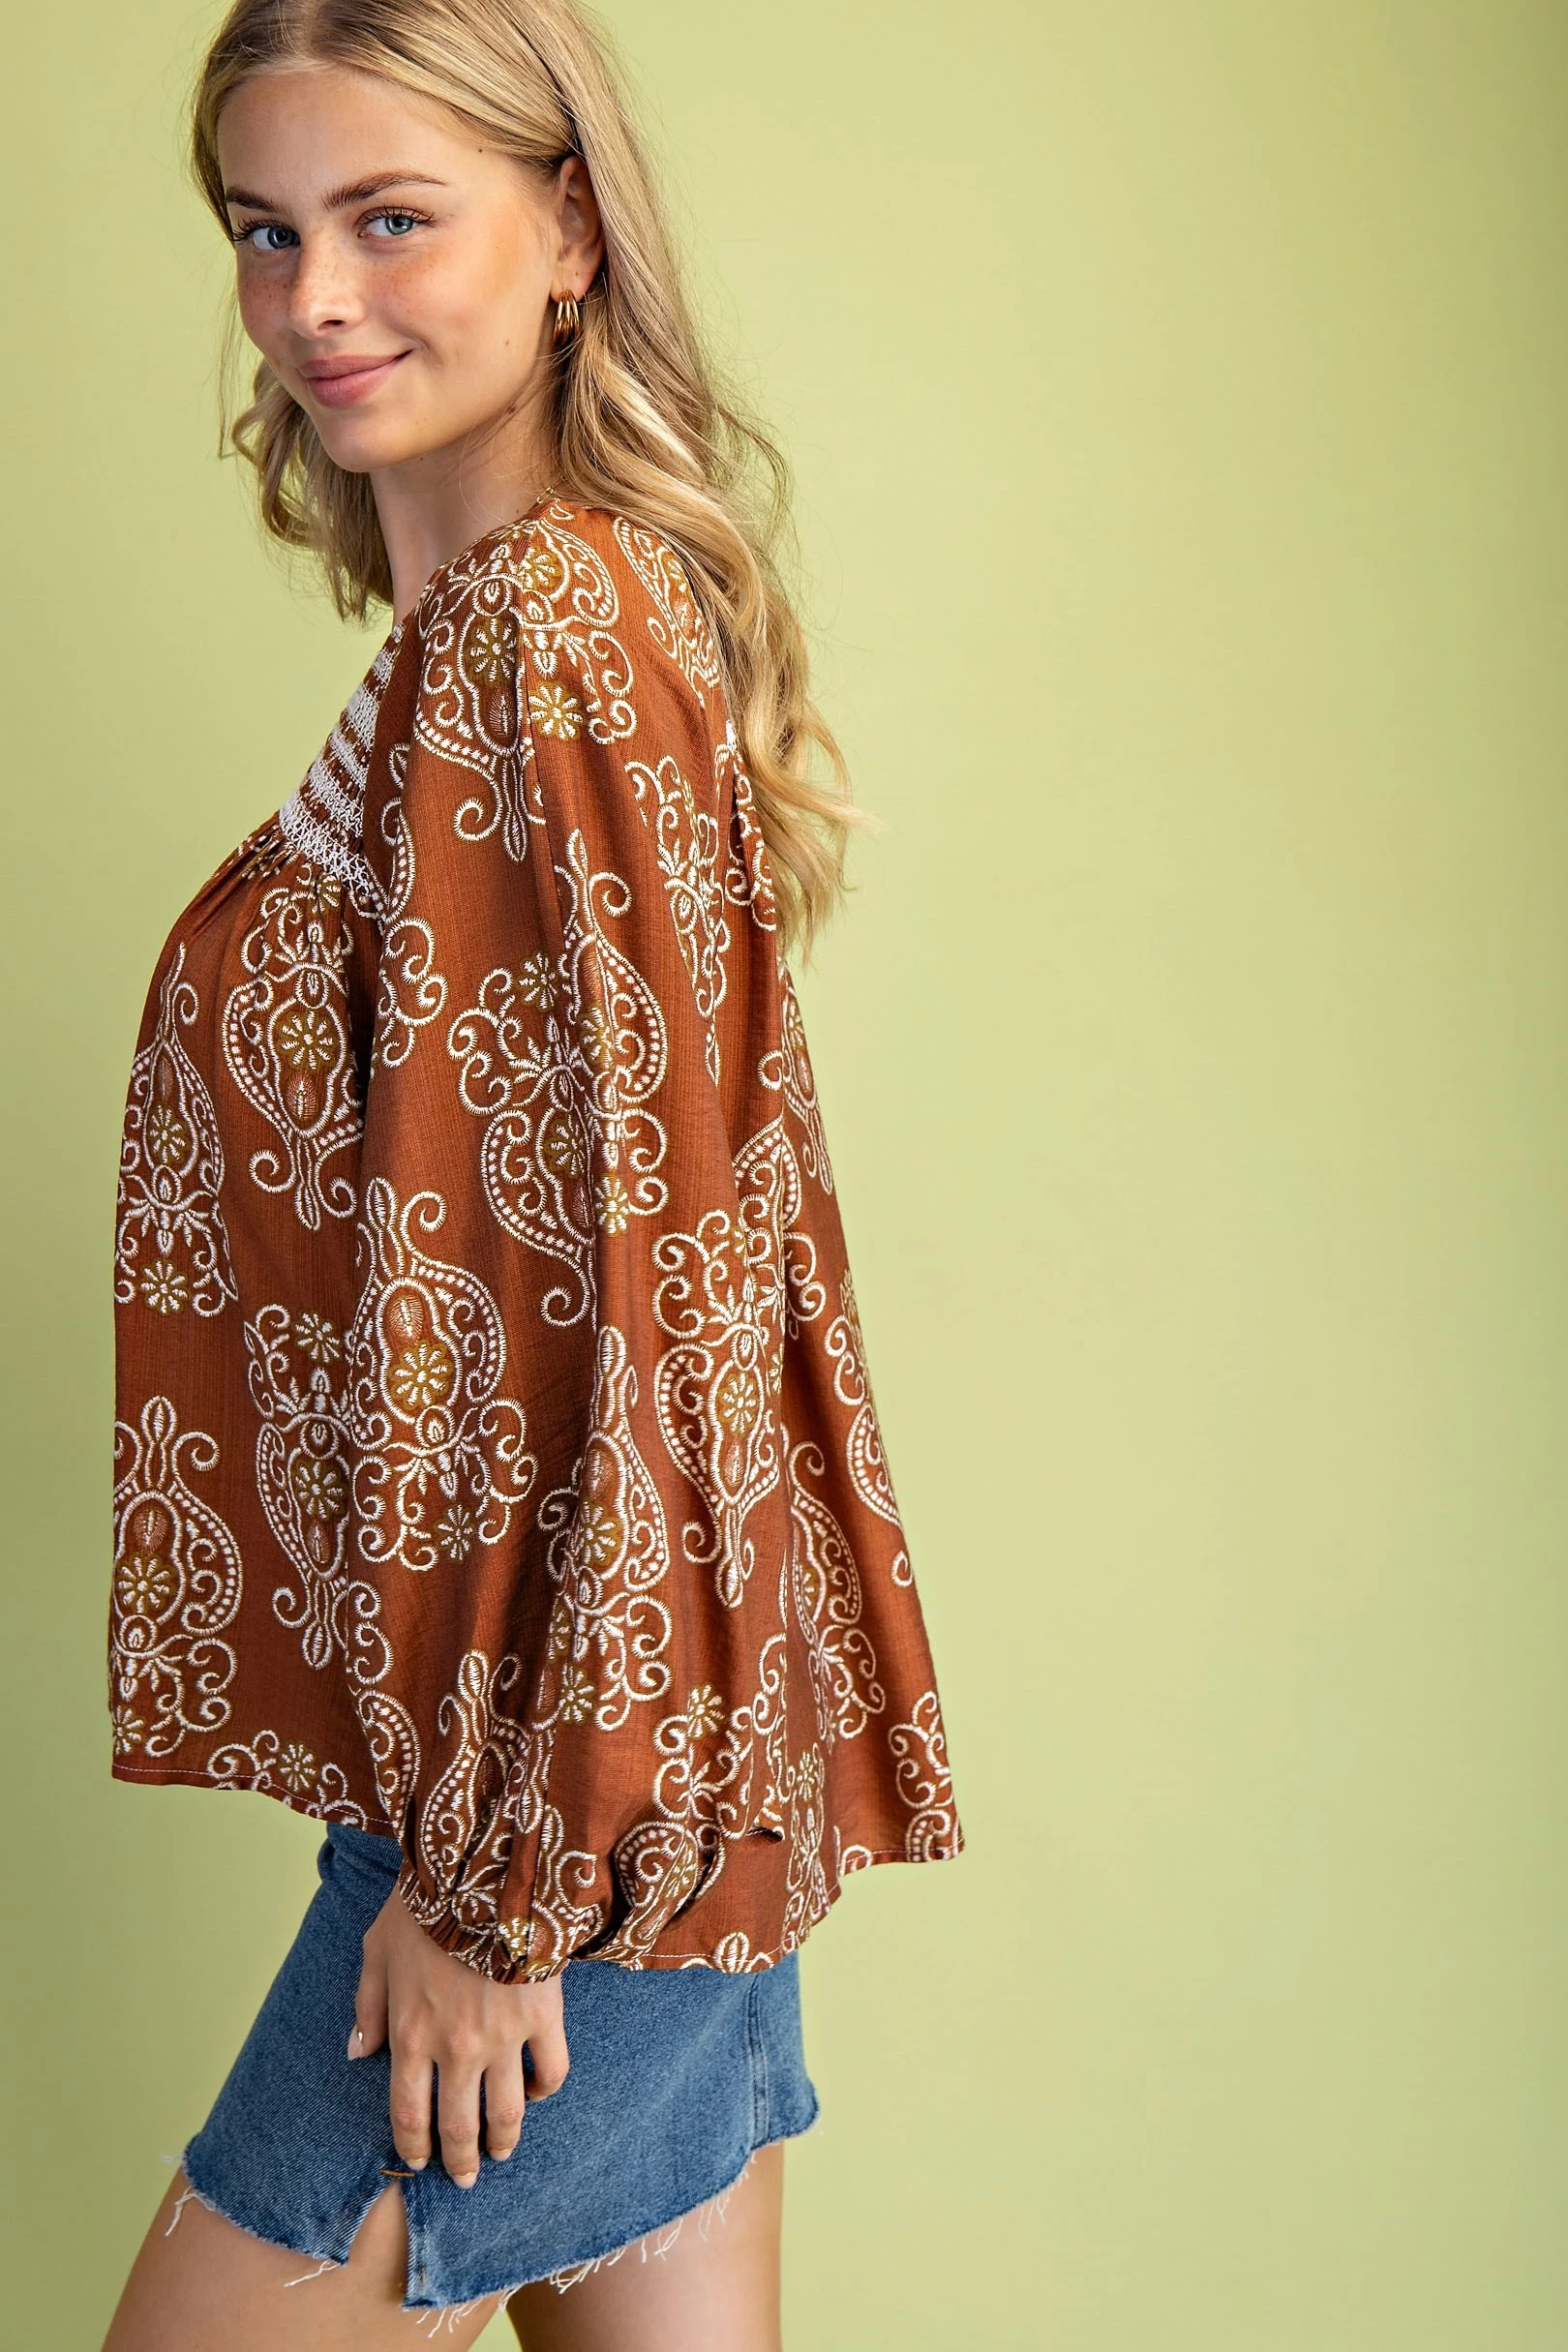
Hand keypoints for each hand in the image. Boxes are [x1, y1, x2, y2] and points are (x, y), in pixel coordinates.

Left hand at [349, 1882, 568, 2188]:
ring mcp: (504, 2036)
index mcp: (411, 2036)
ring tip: (501, 2153)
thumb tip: (358, 2053)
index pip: (409, 2115)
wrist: (485, 1867)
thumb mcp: (377, 1949)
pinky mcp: (544, 2015)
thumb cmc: (425, 1902)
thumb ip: (366, 2006)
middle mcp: (457, 2049)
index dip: (413, 2148)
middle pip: (459, 2127)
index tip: (420, 2163)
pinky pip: (553, 2069)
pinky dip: (546, 2088)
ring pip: (507, 2111)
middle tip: (464, 2177)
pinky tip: (538, 2092)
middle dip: (460, 2161)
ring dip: (503, 2141)